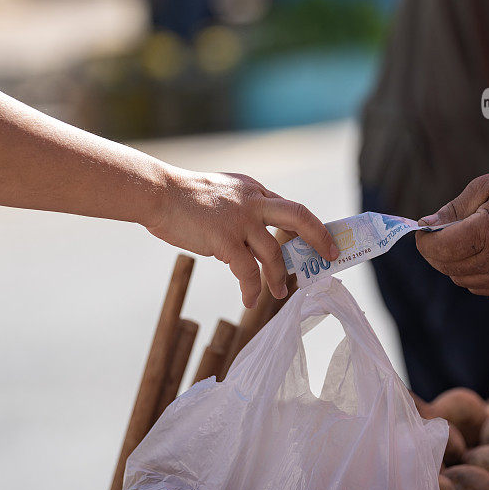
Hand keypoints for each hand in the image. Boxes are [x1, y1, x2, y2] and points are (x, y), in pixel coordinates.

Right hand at [146, 168, 337, 307]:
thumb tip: (255, 237)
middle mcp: (253, 201)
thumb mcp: (223, 193)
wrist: (157, 193)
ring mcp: (240, 219)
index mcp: (253, 189)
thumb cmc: (184, 198)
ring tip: (280, 292)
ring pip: (273, 253)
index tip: (322, 241)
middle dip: (319, 237)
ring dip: (279, 277)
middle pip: (299, 217)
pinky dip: (251, 289)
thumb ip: (243, 208)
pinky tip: (249, 300)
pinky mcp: (224, 239)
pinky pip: (247, 271)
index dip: (310, 226)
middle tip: (330, 256)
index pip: (290, 208)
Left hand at [415, 164, 488, 295]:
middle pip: (447, 266)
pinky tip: (473, 253)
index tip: (422, 229)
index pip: (441, 249)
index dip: (424, 240)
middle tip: (434, 233)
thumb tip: (426, 224)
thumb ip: (452, 210)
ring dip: (450, 263)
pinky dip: (468, 274)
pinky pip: (479, 287)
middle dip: (433, 251)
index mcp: (486, 232)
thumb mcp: (482, 187)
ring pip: (460, 279)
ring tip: (455, 241)